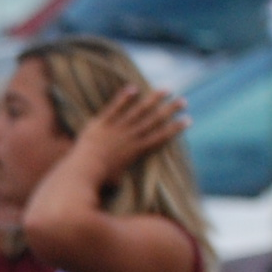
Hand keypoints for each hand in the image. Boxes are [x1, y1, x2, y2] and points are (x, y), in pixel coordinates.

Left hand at [66, 83, 188, 179]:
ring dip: (154, 99)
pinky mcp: (101, 123)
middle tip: (184, 101)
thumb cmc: (100, 180)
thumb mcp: (118, 180)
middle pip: (155, 120)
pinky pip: (115, 107)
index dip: (175, 128)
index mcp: (137, 150)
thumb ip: (126, 176)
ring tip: (167, 89)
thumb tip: (128, 184)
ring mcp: (116, 128)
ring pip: (139, 110)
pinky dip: (125, 97)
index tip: (188, 119)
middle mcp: (130, 137)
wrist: (82, 172)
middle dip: (171, 110)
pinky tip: (134, 87)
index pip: (161, 136)